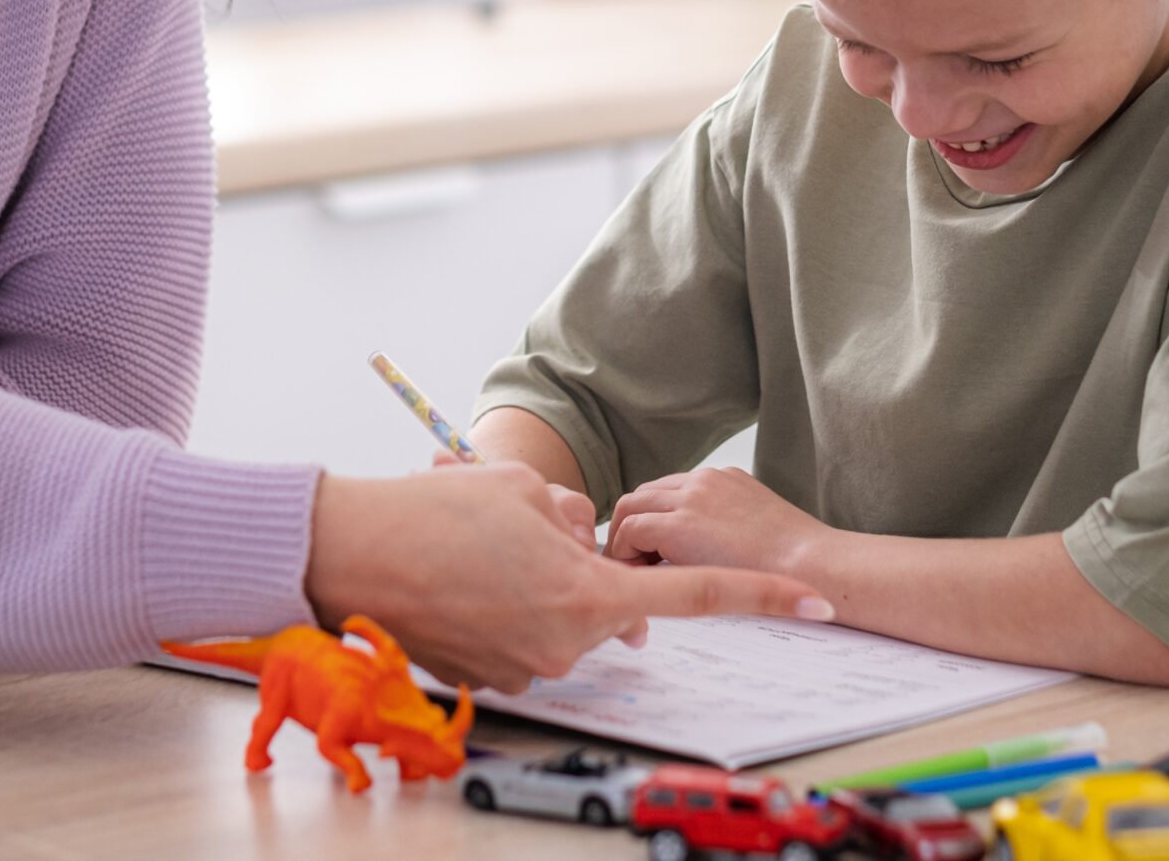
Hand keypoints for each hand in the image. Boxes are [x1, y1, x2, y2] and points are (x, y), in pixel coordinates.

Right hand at [306, 462, 833, 692]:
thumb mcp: (521, 489)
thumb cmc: (434, 512)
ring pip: (564, 620)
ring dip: (539, 586)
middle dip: (589, 570)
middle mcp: (567, 642)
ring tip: (476, 550)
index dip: (762, 596)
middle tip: (523, 533)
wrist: (350, 555)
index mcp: (588, 591)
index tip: (818, 601)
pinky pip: (524, 638)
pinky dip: (506, 609)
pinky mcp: (491, 679)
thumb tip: (587, 537)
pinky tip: (461, 580)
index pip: (694, 598)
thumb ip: (574, 517)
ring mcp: (528, 668)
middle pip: (612, 607)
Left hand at [605, 466, 832, 575]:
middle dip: (632, 526)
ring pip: (630, 506)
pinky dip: (623, 552)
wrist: (814, 564)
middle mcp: (704, 480)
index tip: (651, 551)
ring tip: (628, 573)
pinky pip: (630, 529)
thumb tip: (715, 553)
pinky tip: (635, 578)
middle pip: (645, 494)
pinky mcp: (680, 523)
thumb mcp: (761, 531)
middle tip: (631, 562)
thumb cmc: (799, 562)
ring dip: (623, 539)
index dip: (655, 520)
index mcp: (724, 479)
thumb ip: (731, 530)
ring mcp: (690, 497)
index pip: (670, 491)